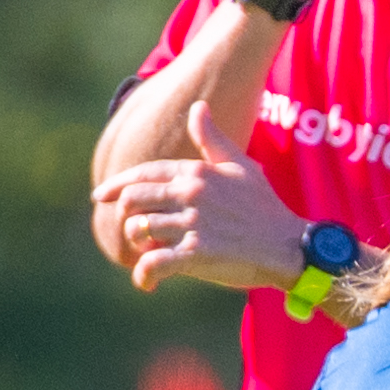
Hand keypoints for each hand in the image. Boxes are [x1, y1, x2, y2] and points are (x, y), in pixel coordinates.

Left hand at [94, 98, 308, 291]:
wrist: (289, 245)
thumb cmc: (264, 207)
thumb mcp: (240, 166)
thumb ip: (212, 139)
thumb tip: (198, 107)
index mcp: (196, 172)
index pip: (143, 174)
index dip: (117, 186)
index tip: (101, 197)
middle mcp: (190, 194)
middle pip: (133, 200)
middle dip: (125, 217)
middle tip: (133, 233)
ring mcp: (193, 224)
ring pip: (139, 230)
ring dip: (137, 245)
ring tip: (148, 254)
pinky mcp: (197, 254)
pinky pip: (154, 262)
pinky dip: (144, 275)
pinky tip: (148, 282)